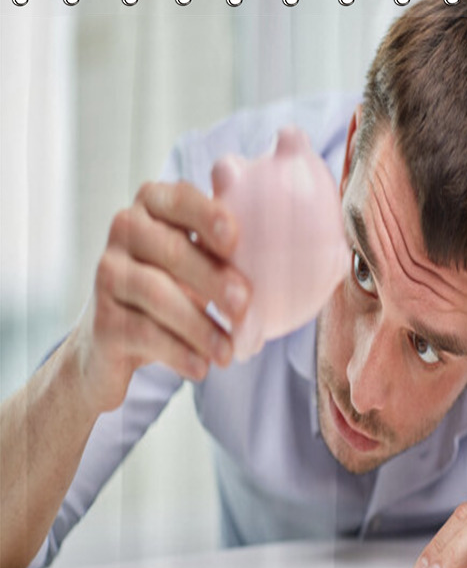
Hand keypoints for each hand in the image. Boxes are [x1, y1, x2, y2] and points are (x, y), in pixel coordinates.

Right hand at [68, 180, 250, 414]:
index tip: (234, 241)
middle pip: (171, 250)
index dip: (206, 215)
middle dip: (213, 279)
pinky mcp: (101, 319)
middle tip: (244, 307)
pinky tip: (201, 368)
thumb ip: (224, 239)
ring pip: (157, 294)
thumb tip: (264, 215)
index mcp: (154, 207)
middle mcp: (124, 232)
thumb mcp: (201, 260)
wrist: (117, 342)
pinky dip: (178, 352)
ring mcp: (107, 274)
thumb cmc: (175, 289)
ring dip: (199, 326)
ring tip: (228, 353)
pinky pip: (143, 332)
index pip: (180, 199)